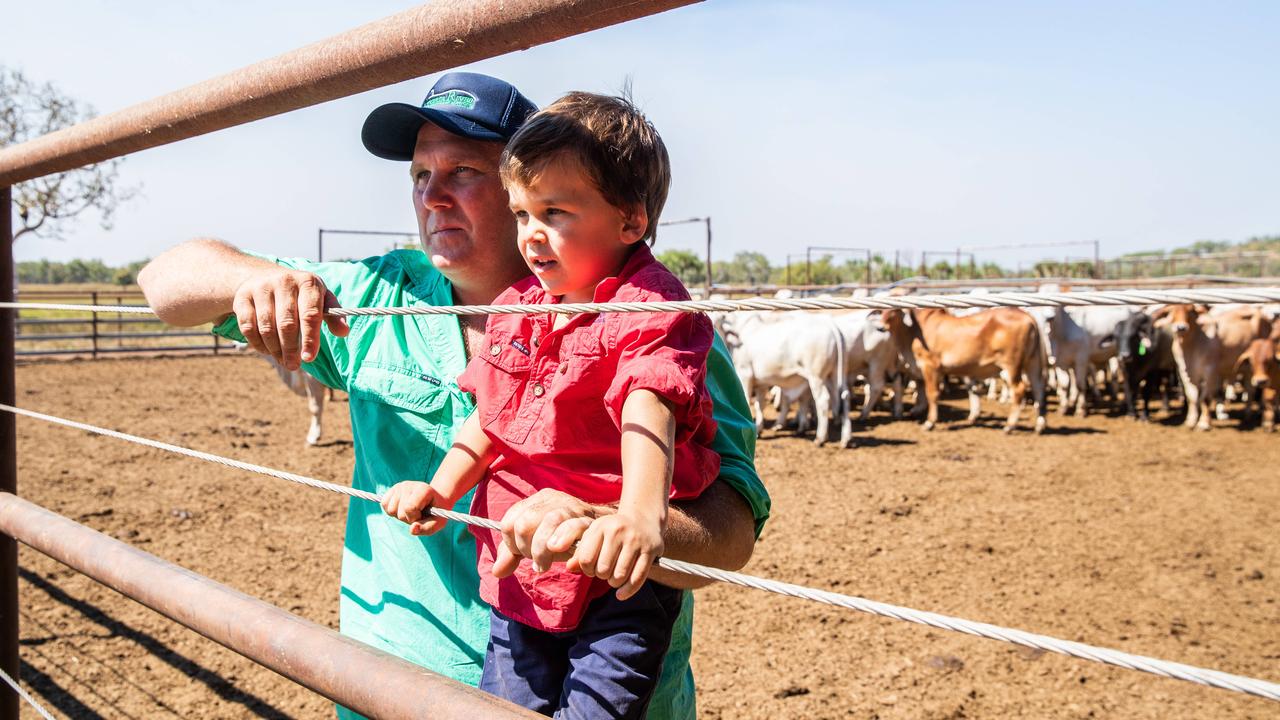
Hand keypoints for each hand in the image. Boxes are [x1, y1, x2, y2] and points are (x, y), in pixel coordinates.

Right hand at [232, 267, 348, 369]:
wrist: (264, 276)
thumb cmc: (300, 294)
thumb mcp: (320, 298)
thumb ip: (333, 315)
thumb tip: (343, 332)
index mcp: (308, 282)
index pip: (310, 315)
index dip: (310, 339)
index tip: (309, 358)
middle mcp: (284, 282)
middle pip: (286, 324)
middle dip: (290, 349)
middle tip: (294, 366)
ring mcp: (260, 288)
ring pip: (266, 327)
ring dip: (274, 349)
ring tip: (282, 360)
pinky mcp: (242, 297)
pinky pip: (248, 327)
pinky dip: (257, 344)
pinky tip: (267, 350)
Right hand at [380, 481, 448, 535]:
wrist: (433, 500)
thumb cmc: (436, 512)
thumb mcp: (438, 522)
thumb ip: (427, 528)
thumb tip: (412, 529)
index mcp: (423, 489)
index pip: (409, 508)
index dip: (414, 517)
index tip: (422, 515)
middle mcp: (409, 485)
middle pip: (400, 512)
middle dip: (408, 519)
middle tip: (417, 514)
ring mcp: (399, 486)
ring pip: (390, 510)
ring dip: (400, 516)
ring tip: (411, 511)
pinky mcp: (392, 489)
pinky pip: (384, 505)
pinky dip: (392, 511)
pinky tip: (402, 509)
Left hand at [493, 489, 604, 577]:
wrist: (600, 535)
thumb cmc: (563, 539)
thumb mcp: (535, 543)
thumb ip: (514, 554)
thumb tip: (497, 571)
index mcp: (536, 501)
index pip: (510, 521)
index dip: (511, 543)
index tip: (522, 554)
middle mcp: (552, 499)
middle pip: (526, 522)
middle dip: (526, 548)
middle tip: (535, 561)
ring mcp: (571, 507)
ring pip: (549, 523)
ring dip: (541, 550)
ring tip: (543, 564)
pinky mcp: (587, 519)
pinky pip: (572, 527)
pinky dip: (561, 544)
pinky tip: (557, 555)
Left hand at [573, 511, 663, 600]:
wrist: (643, 520)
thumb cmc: (613, 532)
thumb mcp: (595, 535)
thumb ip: (580, 552)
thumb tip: (570, 567)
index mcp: (601, 526)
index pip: (585, 558)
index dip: (586, 569)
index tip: (591, 568)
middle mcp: (618, 531)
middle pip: (603, 569)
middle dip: (601, 576)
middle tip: (605, 572)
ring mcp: (635, 540)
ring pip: (620, 575)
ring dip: (614, 583)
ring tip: (614, 577)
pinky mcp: (650, 550)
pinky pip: (637, 578)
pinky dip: (628, 590)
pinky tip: (621, 594)